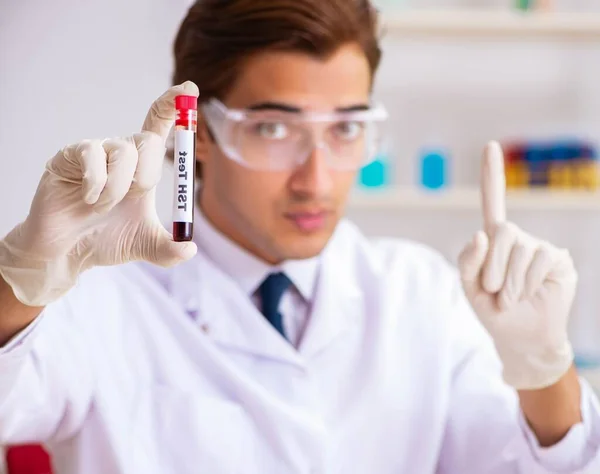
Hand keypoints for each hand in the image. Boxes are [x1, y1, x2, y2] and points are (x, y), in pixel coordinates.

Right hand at [0, 82, 198, 306]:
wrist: (68, 253)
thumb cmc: (107, 240)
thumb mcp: (146, 246)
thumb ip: (171, 250)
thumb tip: (189, 249)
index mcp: (143, 166)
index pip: (159, 126)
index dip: (173, 106)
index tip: (189, 88)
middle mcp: (121, 153)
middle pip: (148, 139)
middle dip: (149, 173)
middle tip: (135, 195)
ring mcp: (95, 152)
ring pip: (124, 152)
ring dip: (118, 188)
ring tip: (102, 206)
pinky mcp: (70, 156)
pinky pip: (92, 156)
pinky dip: (96, 185)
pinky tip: (86, 199)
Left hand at [458, 141, 576, 389]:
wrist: (519, 337)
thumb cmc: (492, 310)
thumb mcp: (469, 288)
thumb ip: (467, 261)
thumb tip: (481, 233)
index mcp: (494, 241)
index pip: (493, 202)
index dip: (492, 175)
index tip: (490, 145)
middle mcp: (518, 238)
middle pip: (503, 231)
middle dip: (493, 267)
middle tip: (493, 290)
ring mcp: (540, 247)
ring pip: (520, 248)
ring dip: (508, 281)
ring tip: (509, 298)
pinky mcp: (558, 260)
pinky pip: (539, 259)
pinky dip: (525, 282)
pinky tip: (526, 295)